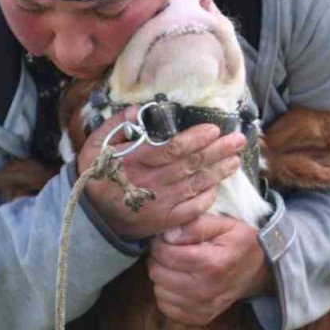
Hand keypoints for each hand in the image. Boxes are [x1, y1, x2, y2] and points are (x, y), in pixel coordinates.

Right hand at [76, 106, 245, 240]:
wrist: (92, 217)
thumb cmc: (97, 175)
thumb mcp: (96, 144)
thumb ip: (117, 124)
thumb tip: (140, 109)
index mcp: (136, 162)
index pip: (173, 149)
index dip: (196, 139)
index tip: (213, 129)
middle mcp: (151, 183)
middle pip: (191, 165)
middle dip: (218, 151)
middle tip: (238, 140)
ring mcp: (160, 204)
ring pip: (196, 185)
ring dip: (218, 172)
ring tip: (235, 160)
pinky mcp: (165, 220)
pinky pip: (192, 209)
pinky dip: (206, 197)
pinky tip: (217, 185)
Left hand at [146, 214, 272, 324]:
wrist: (259, 271)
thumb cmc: (239, 243)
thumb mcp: (224, 224)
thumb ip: (195, 225)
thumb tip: (168, 235)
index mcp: (212, 264)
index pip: (166, 254)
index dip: (159, 243)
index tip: (165, 238)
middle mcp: (206, 290)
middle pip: (158, 273)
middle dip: (158, 259)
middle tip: (169, 251)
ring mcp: (203, 307)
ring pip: (159, 291)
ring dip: (162, 277)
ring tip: (175, 266)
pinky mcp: (199, 318)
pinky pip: (166, 307)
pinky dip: (168, 294)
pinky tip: (179, 282)